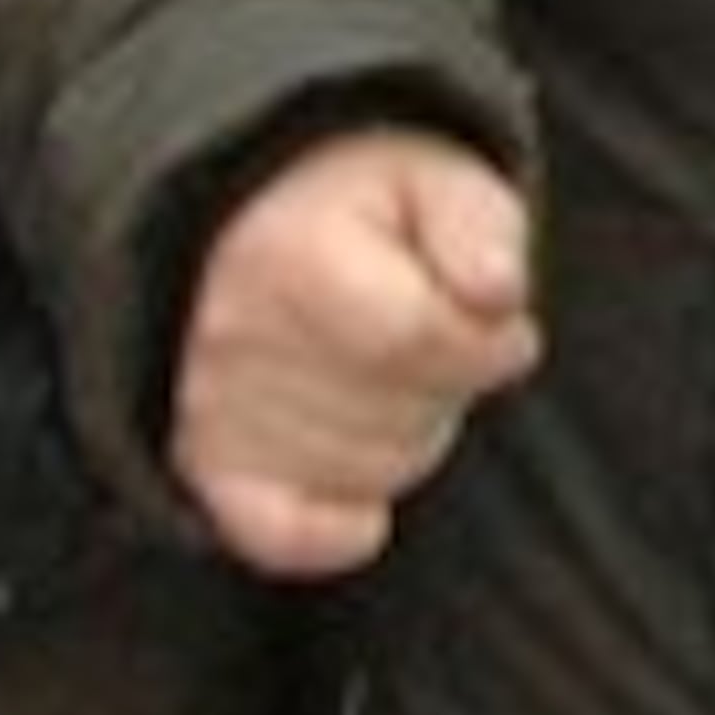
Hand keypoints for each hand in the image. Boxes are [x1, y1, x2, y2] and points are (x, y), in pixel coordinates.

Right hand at [174, 129, 538, 581]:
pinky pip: (281, 535)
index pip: (416, 339)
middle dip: (450, 387)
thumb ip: (480, 227)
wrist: (255, 218)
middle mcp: (234, 334)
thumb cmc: (367, 205)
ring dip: (408, 438)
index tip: (509, 328)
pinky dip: (332, 531)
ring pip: (366, 475)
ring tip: (396, 378)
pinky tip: (366, 508)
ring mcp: (212, 406)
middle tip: (442, 342)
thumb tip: (498, 293)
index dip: (486, 346)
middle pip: (398, 414)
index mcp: (290, 252)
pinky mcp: (206, 463)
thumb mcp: (437, 178)